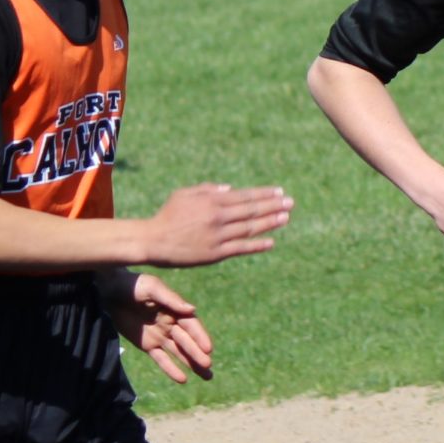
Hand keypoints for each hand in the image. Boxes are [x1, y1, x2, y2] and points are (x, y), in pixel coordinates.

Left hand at [103, 271, 214, 382]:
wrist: (108, 291)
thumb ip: (171, 299)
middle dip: (198, 354)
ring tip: (207, 376)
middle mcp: (171, 325)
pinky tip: (183, 380)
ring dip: (192, 364)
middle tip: (208, 366)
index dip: (200, 337)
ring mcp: (160, 336)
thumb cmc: (133, 285)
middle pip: (188, 342)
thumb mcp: (152, 288)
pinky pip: (161, 359)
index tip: (208, 349)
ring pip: (179, 353)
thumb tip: (192, 310)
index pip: (191, 326)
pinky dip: (171, 369)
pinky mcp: (147, 345)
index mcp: (175, 310)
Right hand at [144, 184, 291, 266]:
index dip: (264, 194)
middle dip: (274, 205)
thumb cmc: (167, 215)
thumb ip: (207, 189)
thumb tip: (230, 189)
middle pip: (252, 210)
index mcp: (212, 200)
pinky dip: (257, 245)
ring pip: (251, 228)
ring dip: (271, 222)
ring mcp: (219, 236)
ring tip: (286, 217)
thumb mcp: (184, 194)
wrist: (153, 240)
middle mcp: (218, 216)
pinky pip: (242, 248)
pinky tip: (271, 242)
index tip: (279, 192)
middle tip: (290, 202)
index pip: (245, 196)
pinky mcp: (216, 253)